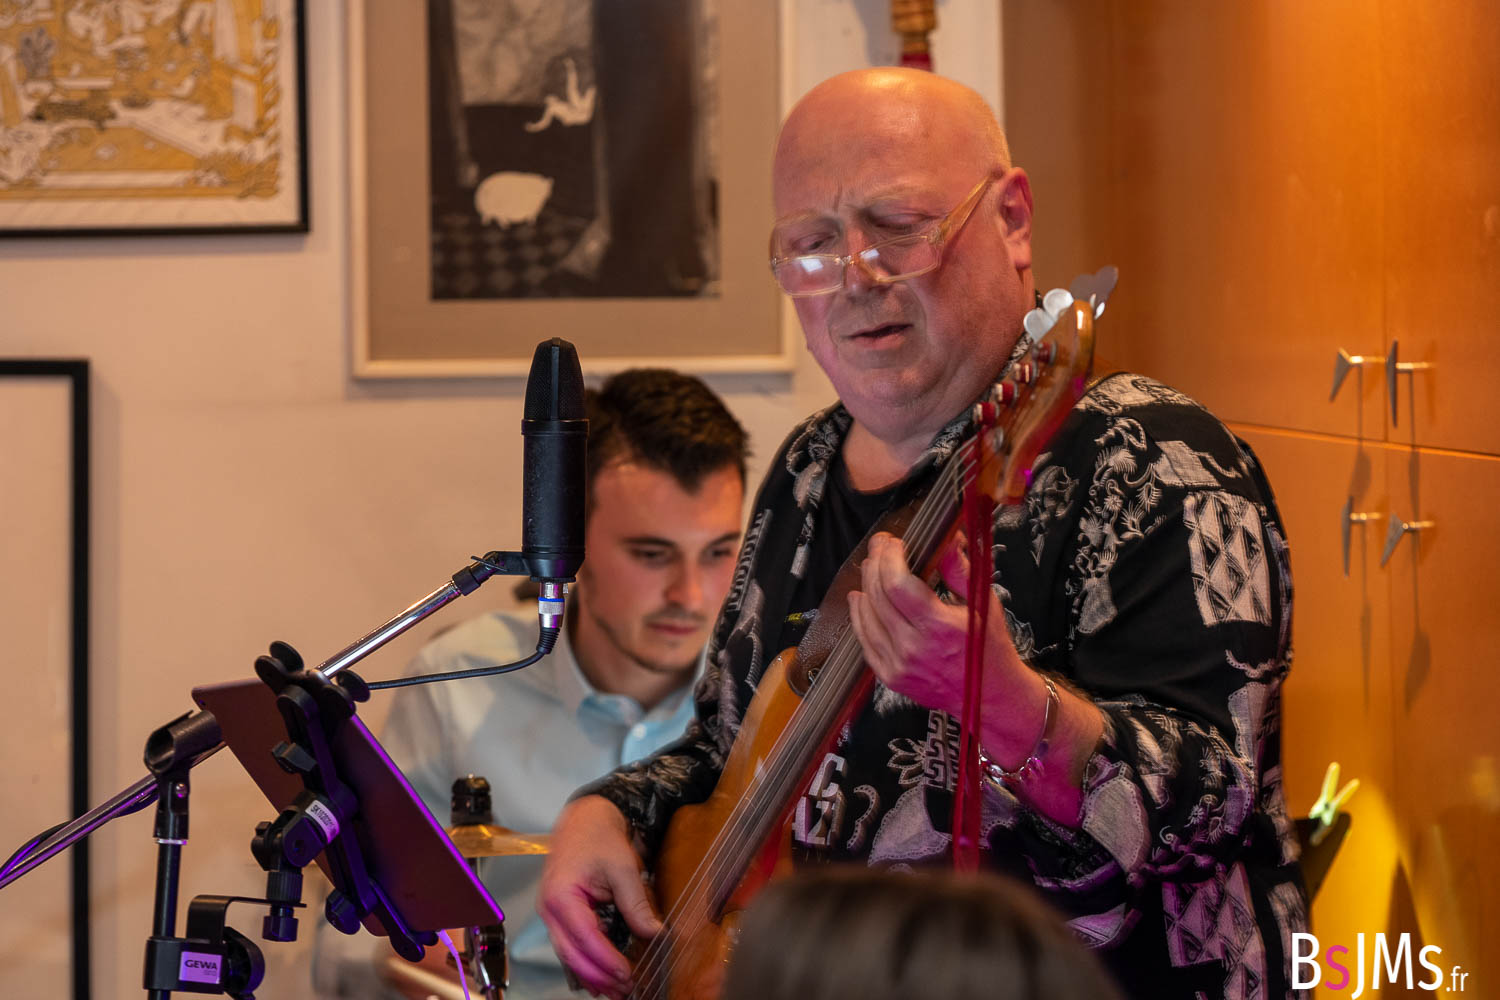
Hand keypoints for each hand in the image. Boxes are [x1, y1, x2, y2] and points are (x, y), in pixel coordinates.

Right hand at [536, 795, 661, 997]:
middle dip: (598, 975)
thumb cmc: (598, 837)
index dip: (606, 960)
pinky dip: (585, 962)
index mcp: (560, 896)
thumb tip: (653, 933)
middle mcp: (549, 909)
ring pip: (568, 954)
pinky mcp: (561, 915)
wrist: (585, 819)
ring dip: (591, 974)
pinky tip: (601, 976)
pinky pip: (570, 945)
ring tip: (615, 990)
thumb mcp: (623, 868)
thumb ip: (636, 903)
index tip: (626, 974)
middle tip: (623, 990)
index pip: (584, 938)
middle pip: (572, 953)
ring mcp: (552, 914)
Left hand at [846, 531, 1017, 716]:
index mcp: (939, 626)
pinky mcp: (891, 678)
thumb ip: (961, 571)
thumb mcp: (985, 605)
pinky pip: (865, 642)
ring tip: (870, 569)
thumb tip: (947, 539)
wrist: (990, 699)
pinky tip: (861, 600)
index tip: (893, 542)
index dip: (889, 557)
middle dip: (875, 564)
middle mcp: (914, 647)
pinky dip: (859, 617)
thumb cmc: (990, 650)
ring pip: (866, 617)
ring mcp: (899, 665)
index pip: (897, 584)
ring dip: (864, 586)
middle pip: (878, 596)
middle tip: (880, 548)